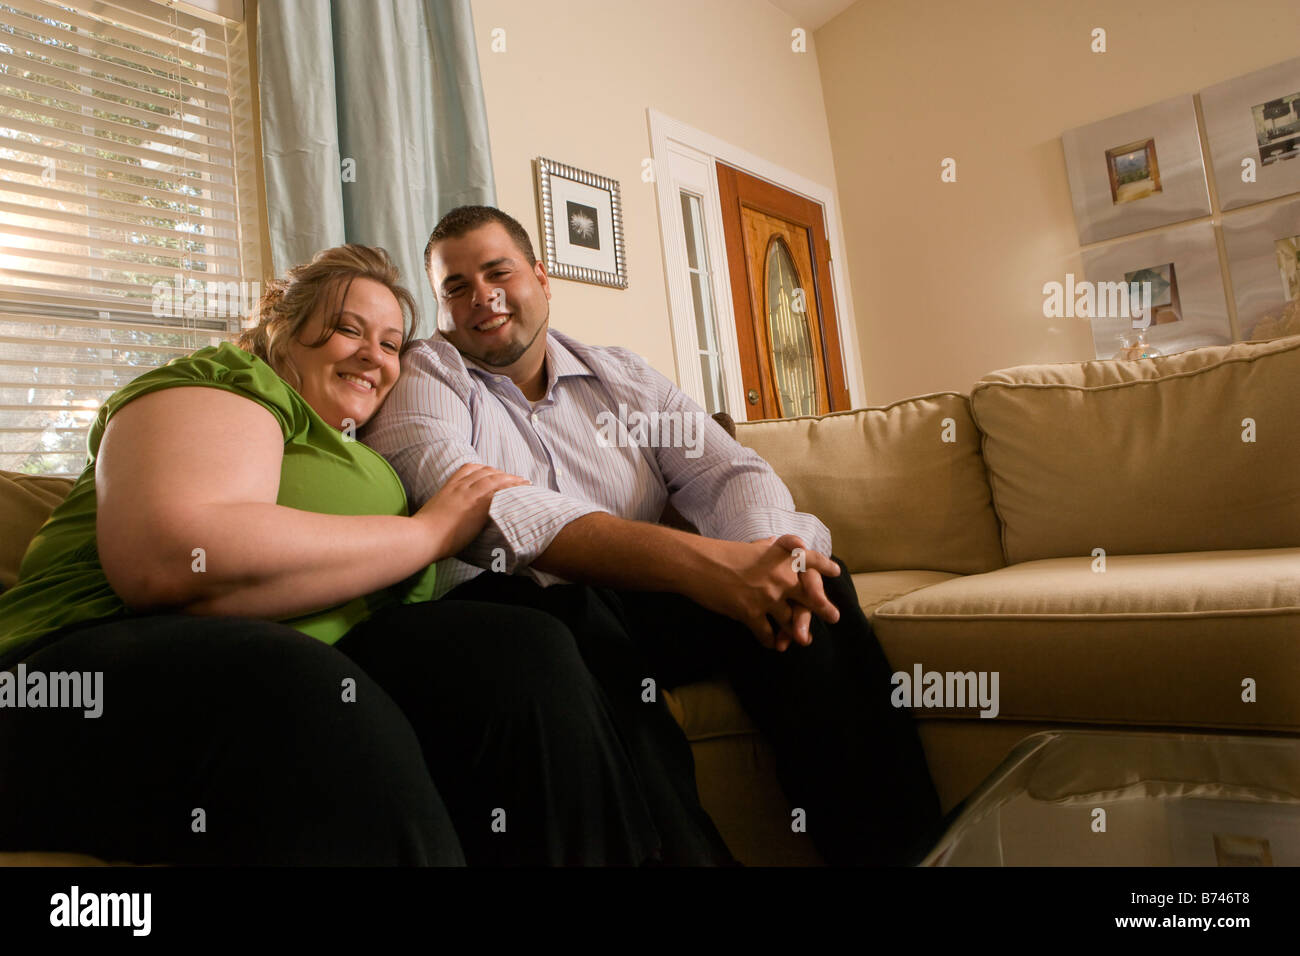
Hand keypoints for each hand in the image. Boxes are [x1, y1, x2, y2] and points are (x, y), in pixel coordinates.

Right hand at [413, 462, 528, 559]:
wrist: (421, 538)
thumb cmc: (423, 534)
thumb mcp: (433, 515)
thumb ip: (444, 512)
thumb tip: (448, 521)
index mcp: (448, 487)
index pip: (468, 469)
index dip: (484, 469)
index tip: (494, 473)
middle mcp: (460, 486)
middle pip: (486, 472)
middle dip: (502, 474)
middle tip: (515, 479)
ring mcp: (469, 494)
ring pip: (495, 479)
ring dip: (512, 480)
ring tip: (525, 483)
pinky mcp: (478, 504)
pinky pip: (500, 490)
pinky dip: (513, 488)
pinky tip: (522, 491)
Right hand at [688, 534, 838, 650]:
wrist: (698, 565)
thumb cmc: (723, 554)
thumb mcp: (752, 547)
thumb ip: (770, 548)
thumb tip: (778, 542)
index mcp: (780, 558)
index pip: (809, 560)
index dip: (824, 566)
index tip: (835, 572)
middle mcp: (779, 577)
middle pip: (809, 596)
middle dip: (823, 608)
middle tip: (834, 617)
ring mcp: (767, 597)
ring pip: (790, 620)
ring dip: (796, 632)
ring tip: (803, 640)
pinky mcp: (751, 613)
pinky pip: (767, 633)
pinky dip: (770, 641)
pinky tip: (772, 644)